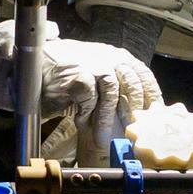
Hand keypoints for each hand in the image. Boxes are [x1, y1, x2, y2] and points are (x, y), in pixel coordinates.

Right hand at [0, 24, 161, 143]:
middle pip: (132, 82)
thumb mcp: (96, 78)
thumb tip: (134, 114)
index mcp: (117, 56)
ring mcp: (92, 63)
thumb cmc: (69, 75)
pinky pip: (88, 96)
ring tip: (101, 137)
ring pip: (111, 91)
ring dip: (107, 117)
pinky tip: (81, 121)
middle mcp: (108, 56)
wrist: (35, 64)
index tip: (156, 113)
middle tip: (132, 129)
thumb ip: (115, 89)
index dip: (152, 94)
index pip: (142, 74)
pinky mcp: (77, 74)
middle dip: (134, 108)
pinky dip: (86, 111)